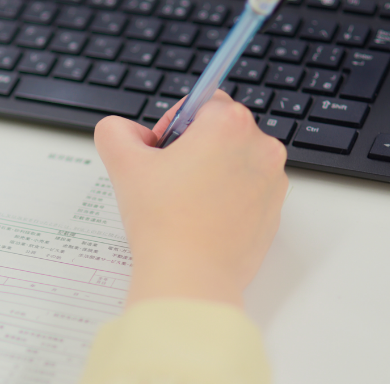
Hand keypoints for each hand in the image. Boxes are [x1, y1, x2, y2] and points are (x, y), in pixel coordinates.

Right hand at [94, 91, 288, 307]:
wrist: (189, 277)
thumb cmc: (162, 221)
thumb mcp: (123, 165)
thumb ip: (115, 131)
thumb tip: (125, 131)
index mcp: (228, 125)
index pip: (203, 101)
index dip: (175, 122)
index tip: (162, 151)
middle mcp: (260, 147)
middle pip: (223, 130)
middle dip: (195, 146)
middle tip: (168, 178)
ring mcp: (273, 182)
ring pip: (237, 160)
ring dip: (213, 171)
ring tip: (185, 202)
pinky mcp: (274, 211)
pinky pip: (249, 190)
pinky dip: (228, 197)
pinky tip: (202, 218)